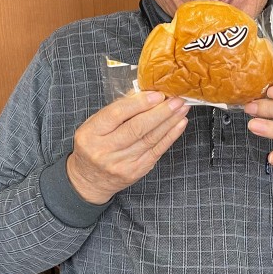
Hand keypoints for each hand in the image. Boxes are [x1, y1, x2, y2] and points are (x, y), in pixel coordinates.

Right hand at [66, 91, 189, 203]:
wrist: (90, 180)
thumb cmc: (93, 146)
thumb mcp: (94, 125)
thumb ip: (117, 109)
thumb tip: (144, 93)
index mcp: (91, 134)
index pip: (116, 114)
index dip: (139, 103)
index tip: (157, 94)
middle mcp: (105, 150)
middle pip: (136, 128)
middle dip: (160, 112)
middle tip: (176, 100)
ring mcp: (122, 163)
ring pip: (150, 139)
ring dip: (169, 122)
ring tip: (182, 109)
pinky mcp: (136, 171)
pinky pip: (156, 151)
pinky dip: (170, 136)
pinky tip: (179, 124)